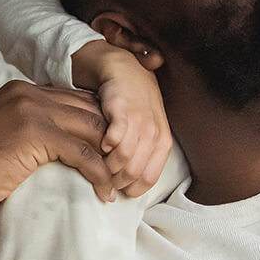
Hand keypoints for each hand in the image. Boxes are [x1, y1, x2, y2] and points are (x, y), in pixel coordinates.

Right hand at [0, 82, 111, 259]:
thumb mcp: (9, 139)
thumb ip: (36, 130)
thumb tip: (75, 145)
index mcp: (22, 90)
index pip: (75, 100)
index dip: (98, 124)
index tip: (113, 150)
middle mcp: (28, 92)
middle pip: (88, 109)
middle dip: (112, 138)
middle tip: (125, 166)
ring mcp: (30, 109)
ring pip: (91, 128)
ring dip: (111, 157)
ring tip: (120, 181)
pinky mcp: (34, 132)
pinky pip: (82, 151)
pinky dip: (98, 173)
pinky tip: (104, 191)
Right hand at [73, 40, 172, 196]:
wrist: (126, 70)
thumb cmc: (134, 105)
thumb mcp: (147, 131)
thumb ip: (143, 154)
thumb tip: (130, 185)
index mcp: (162, 142)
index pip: (148, 179)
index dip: (130, 189)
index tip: (116, 188)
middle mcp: (154, 133)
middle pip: (134, 173)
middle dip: (115, 181)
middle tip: (102, 178)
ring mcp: (141, 122)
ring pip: (123, 160)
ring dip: (106, 166)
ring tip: (97, 162)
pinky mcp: (124, 111)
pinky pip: (115, 140)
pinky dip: (105, 147)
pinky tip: (99, 143)